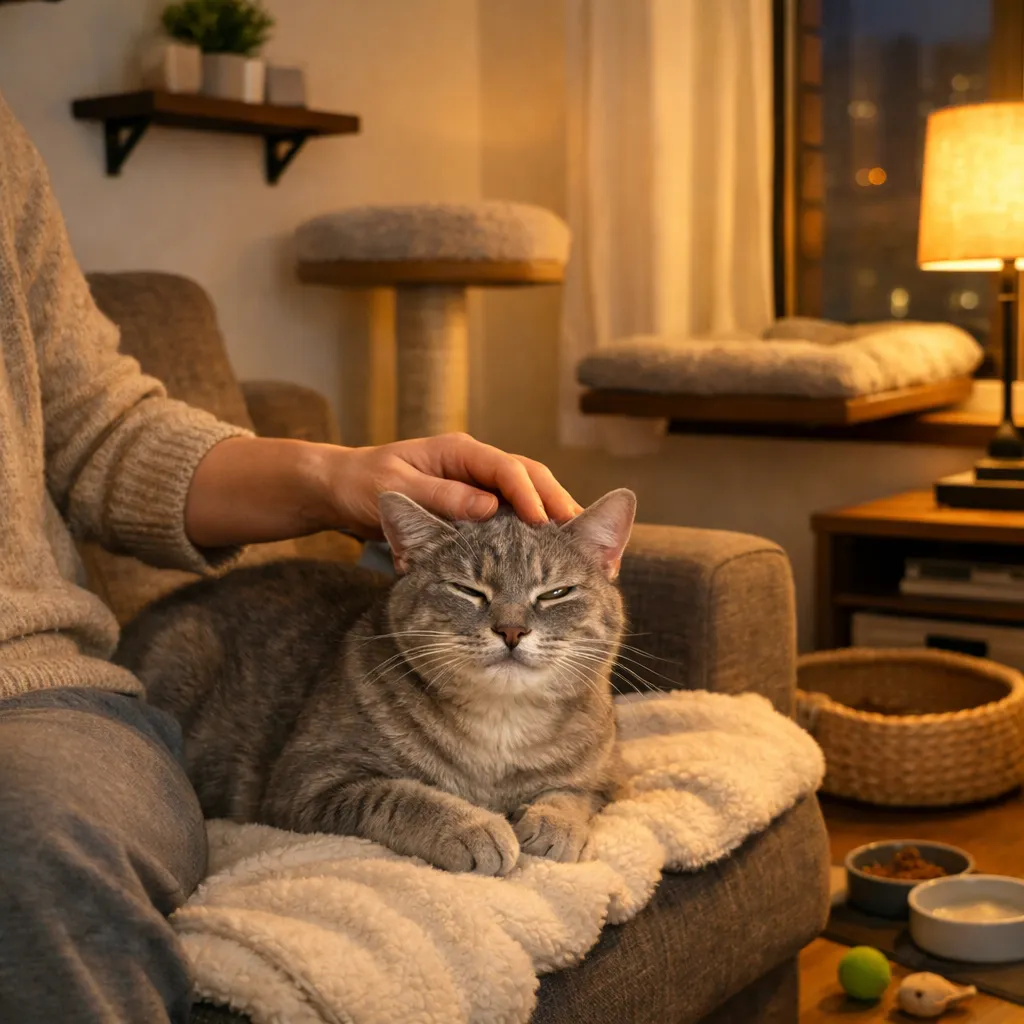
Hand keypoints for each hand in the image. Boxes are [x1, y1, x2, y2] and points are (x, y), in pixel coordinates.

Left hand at [185, 433, 580, 548]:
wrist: (340, 490)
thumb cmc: (361, 485)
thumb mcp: (392, 489)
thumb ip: (439, 499)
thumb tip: (488, 507)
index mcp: (459, 452)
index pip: (507, 469)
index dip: (529, 496)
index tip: (546, 523)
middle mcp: (476, 466)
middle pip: (533, 482)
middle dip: (562, 511)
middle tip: (593, 545)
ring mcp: (480, 486)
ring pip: (533, 500)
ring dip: (559, 526)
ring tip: (593, 558)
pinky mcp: (479, 508)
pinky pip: (518, 519)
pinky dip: (541, 539)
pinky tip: (561, 563)